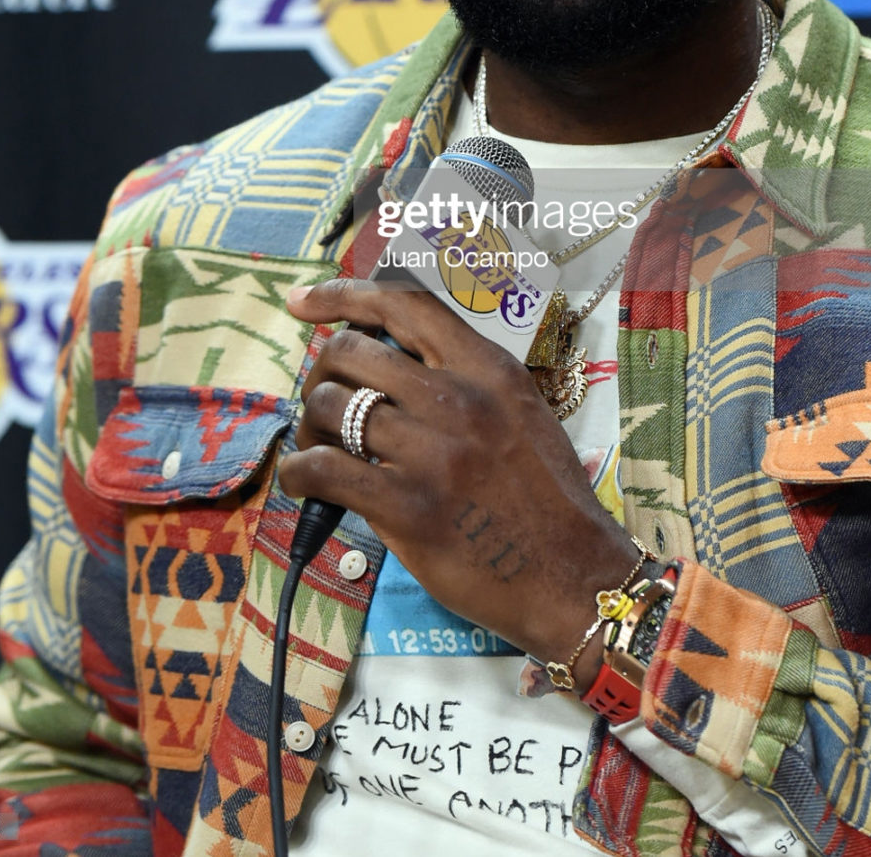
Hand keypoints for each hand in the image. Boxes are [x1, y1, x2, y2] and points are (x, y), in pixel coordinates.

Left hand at [279, 276, 638, 679]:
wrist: (572, 574)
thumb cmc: (545, 497)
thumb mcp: (520, 410)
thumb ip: (466, 378)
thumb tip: (392, 363)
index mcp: (487, 367)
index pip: (403, 304)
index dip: (344, 295)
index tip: (306, 302)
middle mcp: (458, 397)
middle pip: (351, 350)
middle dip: (321, 372)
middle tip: (323, 404)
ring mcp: (431, 451)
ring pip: (330, 405)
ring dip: (309, 425)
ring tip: (318, 448)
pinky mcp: (407, 507)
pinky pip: (324, 469)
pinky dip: (298, 472)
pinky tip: (302, 482)